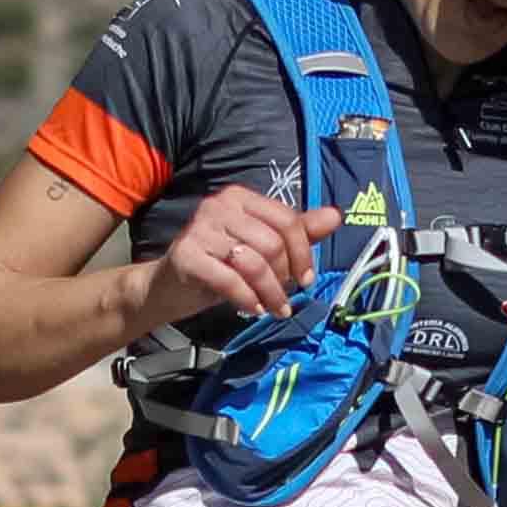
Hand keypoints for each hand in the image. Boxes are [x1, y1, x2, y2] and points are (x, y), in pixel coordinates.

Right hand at [123, 188, 332, 345]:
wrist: (170, 286)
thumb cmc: (221, 264)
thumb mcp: (262, 248)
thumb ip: (298, 232)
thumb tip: (335, 215)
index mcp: (240, 197)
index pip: (287, 220)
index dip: (304, 253)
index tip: (306, 279)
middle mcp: (219, 205)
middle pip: (272, 243)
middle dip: (285, 278)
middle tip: (284, 300)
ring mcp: (200, 228)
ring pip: (253, 263)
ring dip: (270, 293)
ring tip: (274, 309)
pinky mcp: (187, 255)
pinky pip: (229, 280)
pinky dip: (247, 299)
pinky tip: (253, 309)